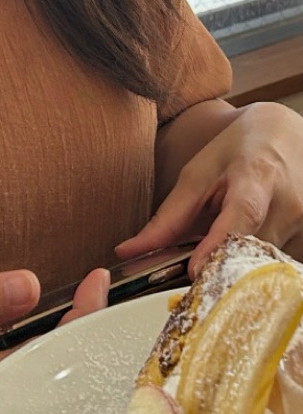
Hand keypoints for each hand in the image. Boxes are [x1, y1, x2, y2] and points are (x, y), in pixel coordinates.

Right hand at [0, 265, 109, 413]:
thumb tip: (32, 284)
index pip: (48, 354)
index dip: (80, 319)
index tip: (97, 280)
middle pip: (41, 368)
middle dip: (74, 330)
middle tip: (95, 290)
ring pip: (17, 369)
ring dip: (45, 338)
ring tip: (71, 304)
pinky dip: (13, 343)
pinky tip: (11, 322)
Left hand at [115, 101, 302, 276]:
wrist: (286, 137)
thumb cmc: (238, 152)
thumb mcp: (198, 173)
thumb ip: (167, 217)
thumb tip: (127, 253)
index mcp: (257, 176)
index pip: (242, 215)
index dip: (219, 244)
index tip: (194, 271)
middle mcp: (289, 202)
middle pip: (249, 251)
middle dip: (218, 267)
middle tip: (189, 276)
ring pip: (261, 264)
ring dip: (235, 266)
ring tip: (219, 251)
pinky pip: (274, 267)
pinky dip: (252, 265)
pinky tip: (242, 251)